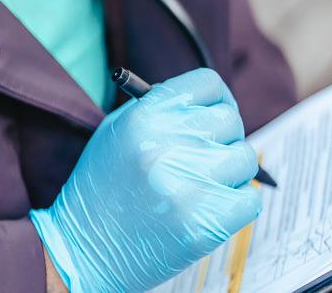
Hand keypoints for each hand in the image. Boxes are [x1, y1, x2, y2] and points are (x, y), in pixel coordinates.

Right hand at [31, 68, 260, 291]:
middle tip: (202, 157)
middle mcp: (167, 143)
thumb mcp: (117, 132)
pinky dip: (236, 204)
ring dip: (230, 172)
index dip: (217, 99)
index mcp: (145, 115)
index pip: (208, 84)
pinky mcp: (205, 223)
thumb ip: (161, 111)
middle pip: (230, 120)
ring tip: (202, 186)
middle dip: (221, 138)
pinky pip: (249, 200)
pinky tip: (210, 208)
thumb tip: (209, 103)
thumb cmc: (102, 188)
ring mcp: (188, 185)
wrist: (82, 248)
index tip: (213, 114)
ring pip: (245, 158)